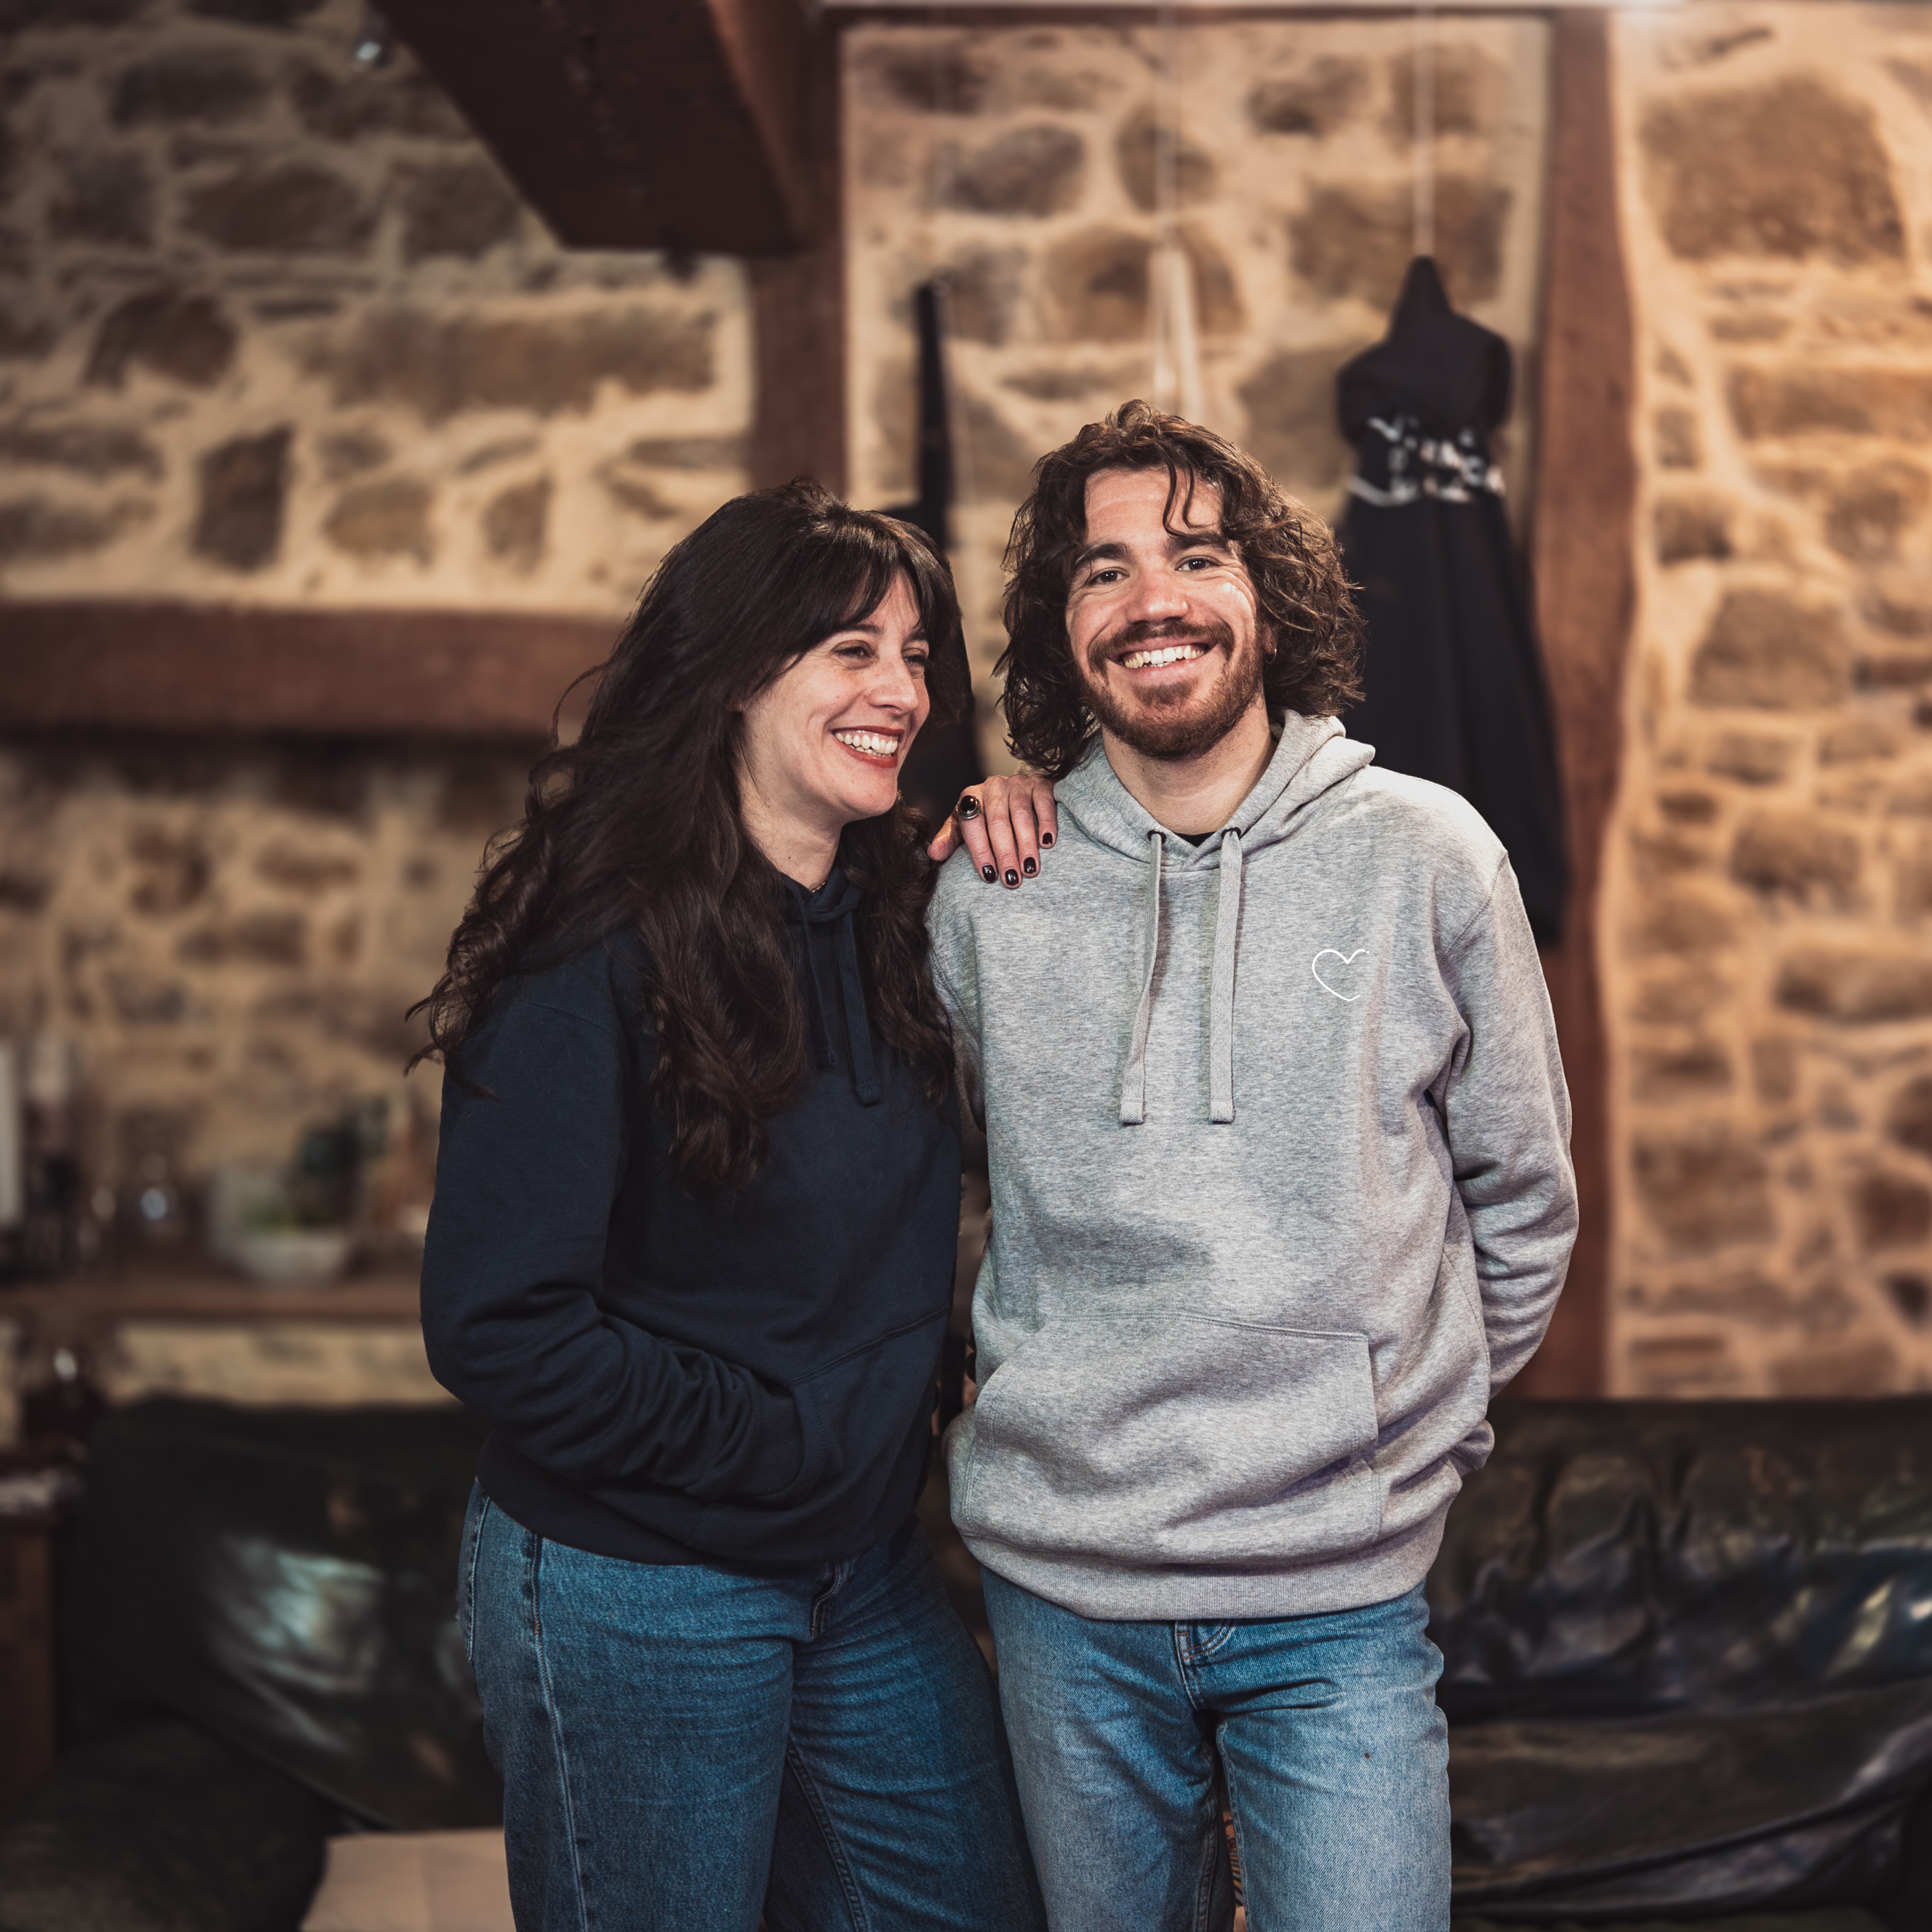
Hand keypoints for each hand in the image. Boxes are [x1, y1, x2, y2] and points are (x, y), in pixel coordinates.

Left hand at [926, 774, 1059, 886]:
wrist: (1016, 789)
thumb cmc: (987, 815)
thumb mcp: (965, 825)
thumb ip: (950, 839)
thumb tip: (933, 855)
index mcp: (970, 797)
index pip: (973, 826)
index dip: (980, 851)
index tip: (989, 876)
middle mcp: (993, 787)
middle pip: (998, 822)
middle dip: (1005, 853)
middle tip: (1012, 880)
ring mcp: (1017, 783)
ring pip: (1021, 815)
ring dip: (1026, 844)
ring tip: (1030, 869)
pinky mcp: (1040, 784)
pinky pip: (1043, 803)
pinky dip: (1046, 823)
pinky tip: (1047, 843)